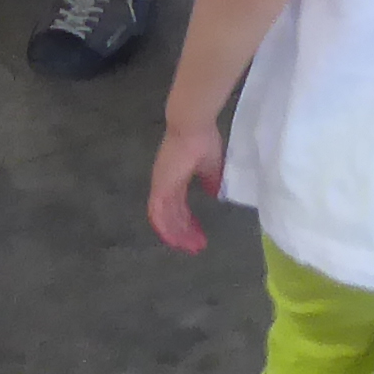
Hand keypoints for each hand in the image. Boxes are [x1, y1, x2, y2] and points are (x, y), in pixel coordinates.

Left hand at [147, 116, 223, 252]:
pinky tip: (176, 240)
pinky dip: (166, 228)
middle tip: (196, 247)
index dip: (187, 222)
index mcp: (176, 178)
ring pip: (163, 218)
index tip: (199, 235)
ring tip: (191, 247)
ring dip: (176, 234)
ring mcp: (161, 185)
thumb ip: (210, 181)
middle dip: (183, 233)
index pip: (178, 206)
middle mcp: (165, 184)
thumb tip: (215, 194)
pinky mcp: (160, 186)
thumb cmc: (202, 140)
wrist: (193, 126)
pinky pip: (158, 213)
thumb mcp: (211, 166)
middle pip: (171, 215)